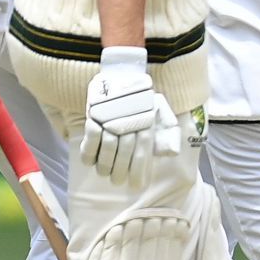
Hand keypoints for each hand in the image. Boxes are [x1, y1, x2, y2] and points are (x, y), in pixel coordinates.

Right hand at [83, 49, 181, 184]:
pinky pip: (91, 136)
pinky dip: (90, 151)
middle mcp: (129, 121)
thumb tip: (169, 152)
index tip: (136, 186)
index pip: (143, 152)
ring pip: (107, 147)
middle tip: (118, 182)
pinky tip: (91, 161)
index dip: (139, 171)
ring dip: (105, 165)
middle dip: (120, 172)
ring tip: (105, 173)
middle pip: (124, 153)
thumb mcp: (159, 112)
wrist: (123, 73)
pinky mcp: (95, 113)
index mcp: (146, 122)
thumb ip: (164, 131)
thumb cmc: (141, 98)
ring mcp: (111, 118)